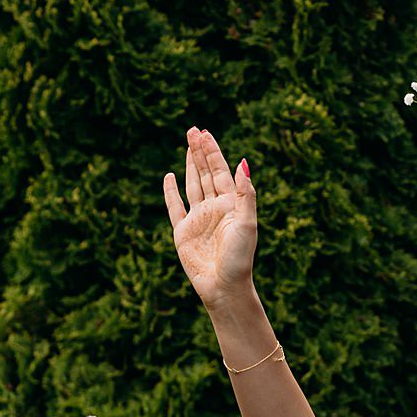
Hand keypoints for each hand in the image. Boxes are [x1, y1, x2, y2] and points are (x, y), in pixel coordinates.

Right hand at [164, 127, 258, 309]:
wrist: (224, 286)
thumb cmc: (239, 258)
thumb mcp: (247, 224)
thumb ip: (246, 194)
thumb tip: (242, 163)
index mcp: (231, 204)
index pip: (220, 171)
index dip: (212, 152)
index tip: (204, 133)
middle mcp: (214, 208)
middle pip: (205, 173)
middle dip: (200, 152)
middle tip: (193, 130)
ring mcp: (198, 219)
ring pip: (192, 184)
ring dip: (189, 165)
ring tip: (188, 145)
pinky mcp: (183, 232)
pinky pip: (175, 207)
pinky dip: (171, 192)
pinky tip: (169, 176)